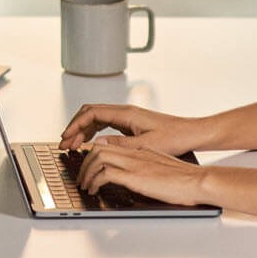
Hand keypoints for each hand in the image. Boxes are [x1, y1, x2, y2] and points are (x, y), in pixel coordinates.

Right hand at [60, 102, 206, 155]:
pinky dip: (93, 133)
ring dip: (82, 131)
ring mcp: (127, 117)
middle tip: (64, 143)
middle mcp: (125, 112)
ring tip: (73, 145)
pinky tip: (91, 144)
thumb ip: (121, 145)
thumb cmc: (176, 137)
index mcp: (126, 113)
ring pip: (96, 119)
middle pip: (90, 113)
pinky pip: (105, 124)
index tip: (66, 138)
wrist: (192, 133)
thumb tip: (99, 144)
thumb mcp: (147, 145)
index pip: (91, 114)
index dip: (75, 125)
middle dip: (74, 128)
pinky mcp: (131, 124)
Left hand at [74, 139, 207, 205]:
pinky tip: (95, 190)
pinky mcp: (135, 176)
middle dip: (84, 163)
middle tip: (81, 178)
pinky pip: (105, 173)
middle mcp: (135, 153)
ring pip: (97, 157)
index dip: (94, 155)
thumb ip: (145, 167)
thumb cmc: (185, 179)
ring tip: (85, 186)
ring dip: (86, 172)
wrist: (198, 180)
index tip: (88, 167)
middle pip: (98, 148)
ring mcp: (134, 163)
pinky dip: (95, 181)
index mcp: (141, 150)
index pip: (109, 145)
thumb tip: (134, 176)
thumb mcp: (160, 168)